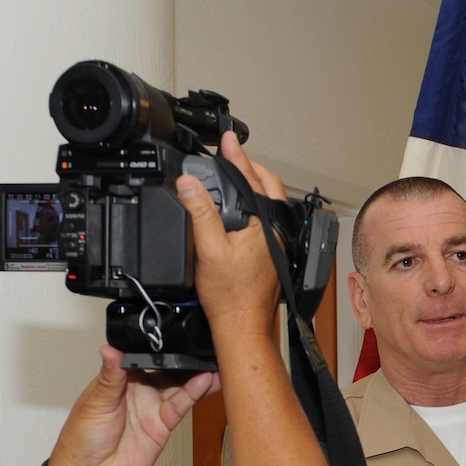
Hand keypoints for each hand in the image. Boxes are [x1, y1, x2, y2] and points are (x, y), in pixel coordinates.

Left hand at [45, 349, 217, 465]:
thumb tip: (111, 349)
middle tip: (201, 344)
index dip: (159, 346)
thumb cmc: (81, 438)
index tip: (174, 333)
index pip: (144, 356)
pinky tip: (204, 381)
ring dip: (195, 374)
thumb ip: (110, 375)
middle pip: (168, 369)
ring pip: (179, 386)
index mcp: (121, 379)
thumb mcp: (95, 401)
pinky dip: (193, 393)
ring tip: (211, 361)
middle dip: (184, 358)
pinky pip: (180, 406)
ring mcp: (152, 408)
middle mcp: (139, 391)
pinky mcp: (162, 425)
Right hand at [176, 132, 287, 342]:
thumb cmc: (231, 297)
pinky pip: (265, 218)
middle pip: (268, 187)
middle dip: (250, 166)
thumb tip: (189, 184)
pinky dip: (253, 205)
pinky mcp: (271, 254)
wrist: (242, 326)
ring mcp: (276, 243)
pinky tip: (239, 208)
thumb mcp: (208, 248)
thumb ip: (200, 212)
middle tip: (232, 153)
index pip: (253, 178)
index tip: (228, 139)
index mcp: (266, 225)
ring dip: (252, 185)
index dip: (238, 156)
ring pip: (269, 203)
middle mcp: (276, 232)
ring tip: (234, 173)